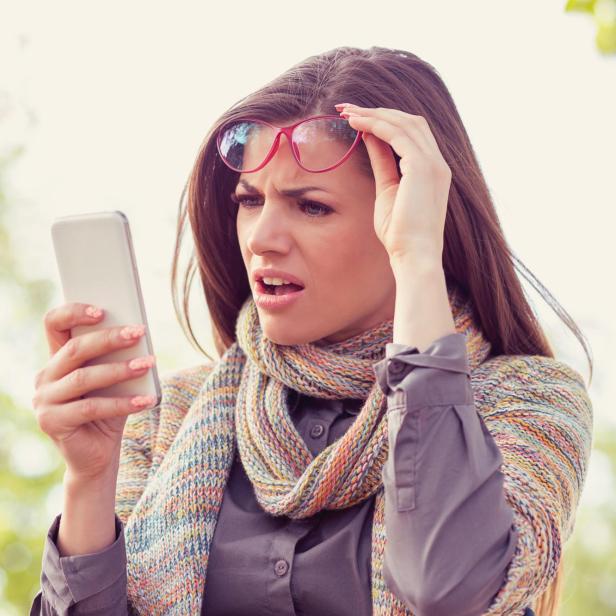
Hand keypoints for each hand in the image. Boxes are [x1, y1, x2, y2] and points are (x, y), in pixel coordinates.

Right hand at [32, 302, 156, 480]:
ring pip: (84, 377)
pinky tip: (146, 400)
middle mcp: (45, 376)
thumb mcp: (114, 380)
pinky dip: (122, 403)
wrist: (98, 454)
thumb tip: (138, 334)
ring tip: (148, 363)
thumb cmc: (108, 410)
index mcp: (57, 359)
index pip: (54, 324)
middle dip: (109, 339)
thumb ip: (116, 358)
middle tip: (138, 332)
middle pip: (74, 349)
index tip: (102, 310)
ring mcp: (44, 400)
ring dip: (119, 369)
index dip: (74, 312)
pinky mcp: (52, 423)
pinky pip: (91, 408)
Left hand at [336, 103, 451, 264]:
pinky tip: (356, 124)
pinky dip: (375, 125)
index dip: (385, 121)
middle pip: (410, 121)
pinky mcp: (422, 167)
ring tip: (347, 112)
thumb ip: (383, 163)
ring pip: (403, 123)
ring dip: (373, 114)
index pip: (412, 133)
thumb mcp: (388, 190)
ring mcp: (433, 163)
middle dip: (378, 111)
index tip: (358, 119)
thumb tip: (369, 139)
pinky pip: (397, 134)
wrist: (414, 255)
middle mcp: (437, 163)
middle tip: (347, 109)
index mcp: (432, 170)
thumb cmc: (400, 234)